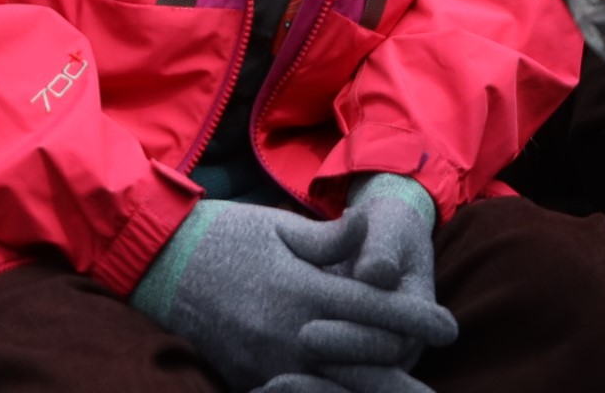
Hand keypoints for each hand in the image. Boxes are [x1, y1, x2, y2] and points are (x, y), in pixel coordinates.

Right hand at [132, 200, 457, 390]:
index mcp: (300, 290)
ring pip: (339, 390)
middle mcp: (288, 335)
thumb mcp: (278, 227)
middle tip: (435, 366)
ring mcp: (267, 365)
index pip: (375, 310)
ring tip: (406, 391)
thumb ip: (330, 240)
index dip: (417, 318)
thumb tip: (372, 232)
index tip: (449, 324)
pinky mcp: (249, 379)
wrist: (155, 263)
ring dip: (375, 390)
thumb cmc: (221, 235)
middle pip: (366, 362)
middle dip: (406, 365)